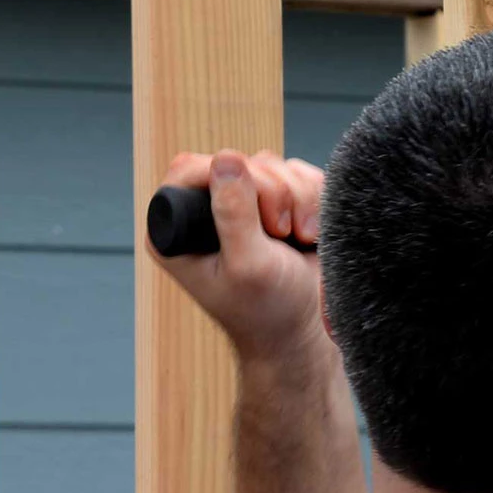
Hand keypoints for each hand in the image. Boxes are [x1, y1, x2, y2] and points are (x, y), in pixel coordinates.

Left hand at [151, 150, 328, 359]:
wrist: (301, 333)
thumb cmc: (267, 311)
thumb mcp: (249, 265)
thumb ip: (234, 213)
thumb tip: (226, 159)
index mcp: (177, 229)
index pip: (193, 168)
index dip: (232, 178)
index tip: (262, 218)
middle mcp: (206, 212)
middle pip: (240, 162)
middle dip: (275, 193)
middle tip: (282, 234)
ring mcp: (244, 205)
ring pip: (274, 166)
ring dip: (299, 199)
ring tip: (300, 239)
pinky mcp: (278, 205)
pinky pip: (300, 175)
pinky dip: (314, 199)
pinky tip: (311, 233)